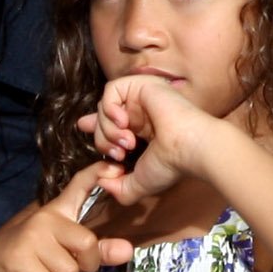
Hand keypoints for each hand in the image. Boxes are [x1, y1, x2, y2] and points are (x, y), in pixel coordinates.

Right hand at [0, 165, 134, 271]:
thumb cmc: (29, 256)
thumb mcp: (63, 250)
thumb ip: (95, 249)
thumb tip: (128, 250)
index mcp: (57, 211)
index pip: (79, 184)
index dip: (99, 173)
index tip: (117, 166)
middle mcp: (46, 219)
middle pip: (87, 244)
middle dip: (87, 266)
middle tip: (72, 270)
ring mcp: (31, 238)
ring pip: (69, 271)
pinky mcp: (19, 259)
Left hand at [80, 74, 218, 199]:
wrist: (188, 148)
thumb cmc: (170, 165)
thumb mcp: (139, 183)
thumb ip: (119, 187)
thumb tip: (102, 181)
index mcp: (142, 128)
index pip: (111, 120)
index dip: (95, 124)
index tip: (84, 127)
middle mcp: (140, 111)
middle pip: (102, 118)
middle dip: (103, 139)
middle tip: (119, 154)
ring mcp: (140, 97)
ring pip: (104, 107)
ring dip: (108, 129)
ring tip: (127, 142)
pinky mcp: (141, 85)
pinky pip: (110, 91)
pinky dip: (110, 110)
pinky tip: (125, 123)